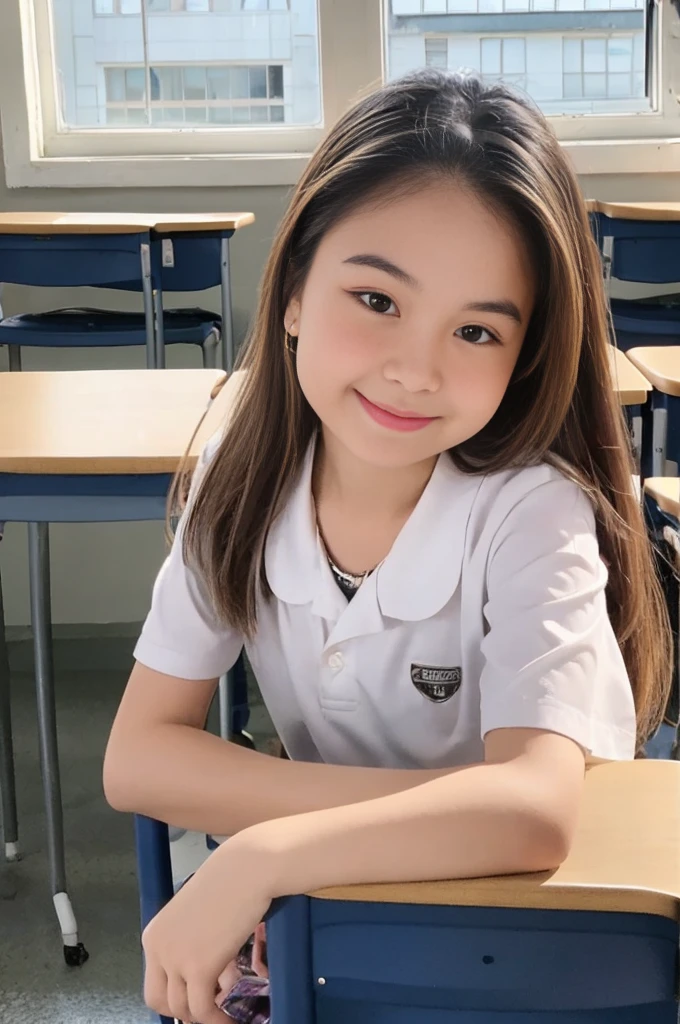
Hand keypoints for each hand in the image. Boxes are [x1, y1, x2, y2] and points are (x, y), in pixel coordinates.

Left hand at [142, 840, 271, 1023]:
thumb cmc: (228, 883)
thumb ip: (191, 942)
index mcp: (153, 935)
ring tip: (226, 1015)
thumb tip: (205, 971)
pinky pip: (203, 1009)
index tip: (197, 1001)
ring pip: (182, 1010)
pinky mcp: (199, 967)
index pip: (154, 984)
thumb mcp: (198, 916)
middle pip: (159, 1002)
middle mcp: (157, 948)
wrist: (245, 869)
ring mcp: (176, 958)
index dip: (176, 998)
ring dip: (205, 1017)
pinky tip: (231, 1018)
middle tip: (209, 1011)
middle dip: (184, 1012)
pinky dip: (217, 1020)